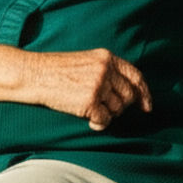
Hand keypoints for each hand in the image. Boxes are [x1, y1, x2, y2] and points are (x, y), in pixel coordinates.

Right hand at [27, 48, 151, 130]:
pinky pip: (105, 120)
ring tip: (95, 113)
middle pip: (129, 95)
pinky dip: (99, 124)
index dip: (144, 93)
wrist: (35, 74)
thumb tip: (129, 92)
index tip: (147, 107)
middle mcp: (106, 70)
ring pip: (118, 109)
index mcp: (107, 58)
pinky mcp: (89, 101)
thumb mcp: (88, 61)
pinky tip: (91, 122)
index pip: (135, 76)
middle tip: (107, 110)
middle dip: (122, 107)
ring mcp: (98, 85)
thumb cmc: (58, 70)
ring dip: (108, 116)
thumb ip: (108, 71)